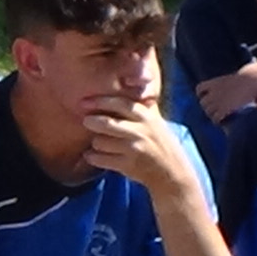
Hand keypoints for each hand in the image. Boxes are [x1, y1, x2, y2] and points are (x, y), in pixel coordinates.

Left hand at [82, 97, 199, 193]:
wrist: (172, 172)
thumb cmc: (159, 143)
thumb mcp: (155, 122)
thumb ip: (140, 106)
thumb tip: (125, 83)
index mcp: (147, 118)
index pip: (120, 104)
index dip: (100, 101)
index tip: (84, 102)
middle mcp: (141, 132)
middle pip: (106, 123)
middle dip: (92, 122)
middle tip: (87, 121)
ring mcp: (134, 150)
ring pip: (100, 142)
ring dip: (95, 143)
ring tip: (99, 143)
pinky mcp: (128, 166)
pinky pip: (99, 159)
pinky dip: (92, 157)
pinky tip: (94, 155)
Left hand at [194, 72, 256, 123]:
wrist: (252, 80)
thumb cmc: (249, 79)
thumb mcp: (236, 79)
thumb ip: (231, 83)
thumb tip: (238, 83)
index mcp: (215, 83)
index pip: (200, 89)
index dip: (202, 95)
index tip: (208, 97)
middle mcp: (213, 92)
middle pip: (203, 103)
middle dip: (208, 107)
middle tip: (215, 110)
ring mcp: (217, 101)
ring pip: (208, 112)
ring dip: (213, 115)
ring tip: (220, 117)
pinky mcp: (223, 110)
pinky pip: (215, 118)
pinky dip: (218, 121)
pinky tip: (223, 121)